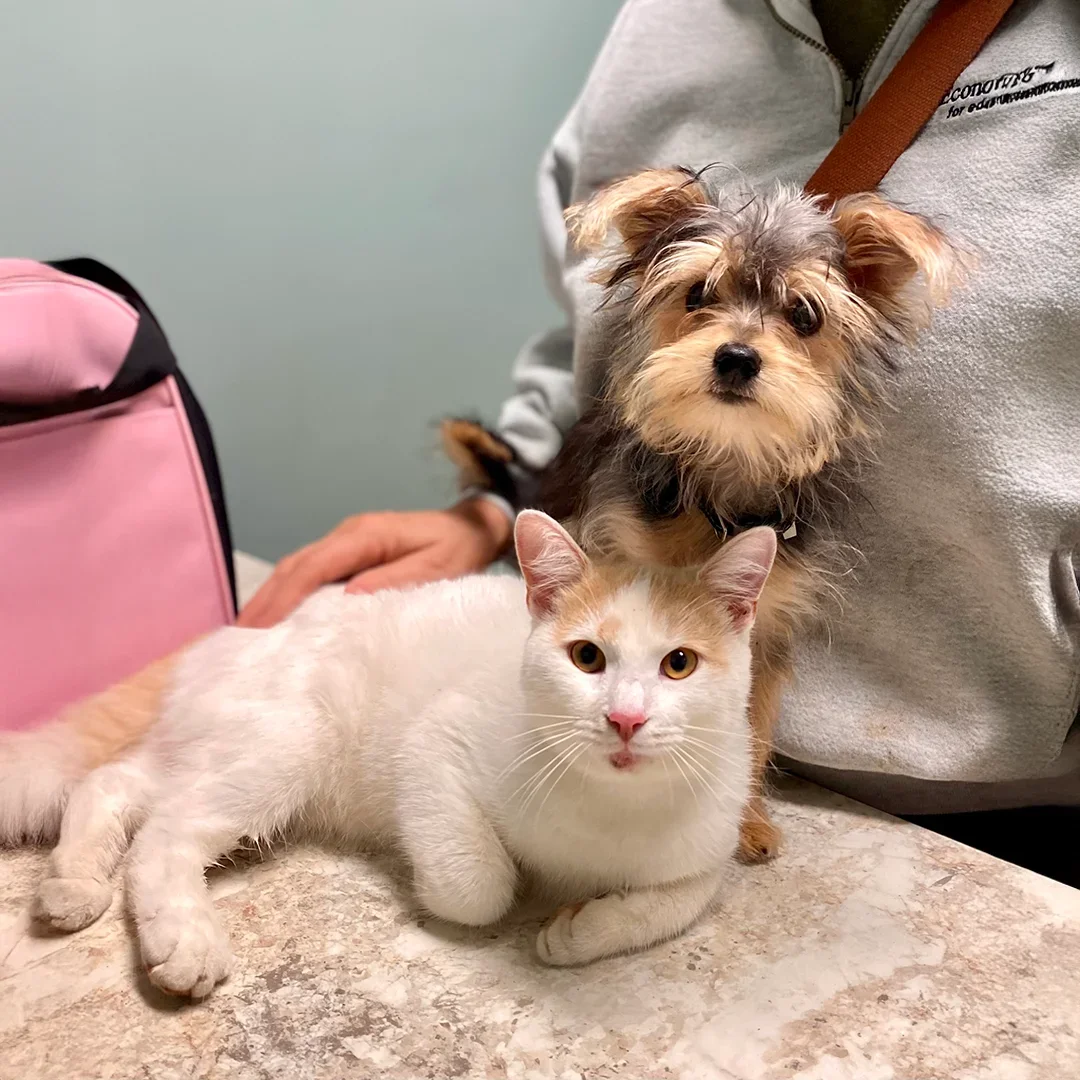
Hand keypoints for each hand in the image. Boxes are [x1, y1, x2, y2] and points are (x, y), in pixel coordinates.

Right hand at [236, 498, 512, 627]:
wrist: (475, 525)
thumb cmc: (459, 550)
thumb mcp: (438, 569)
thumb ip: (395, 582)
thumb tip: (347, 598)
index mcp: (364, 536)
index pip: (311, 568)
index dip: (281, 599)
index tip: (257, 632)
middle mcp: (347, 534)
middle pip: (293, 567)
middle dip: (263, 602)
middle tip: (235, 642)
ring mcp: (346, 541)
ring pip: (295, 569)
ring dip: (269, 599)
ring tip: (245, 637)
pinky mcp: (350, 553)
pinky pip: (309, 573)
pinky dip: (287, 595)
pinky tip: (275, 620)